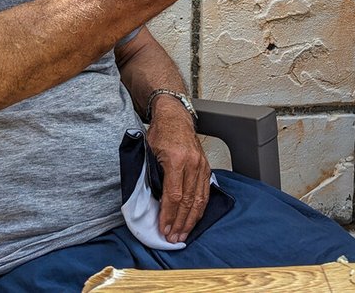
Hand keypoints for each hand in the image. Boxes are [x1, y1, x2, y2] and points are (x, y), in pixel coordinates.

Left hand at [146, 99, 210, 243]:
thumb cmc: (161, 133)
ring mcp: (201, 165)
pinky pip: (205, 192)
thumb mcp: (149, 152)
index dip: (169, 215)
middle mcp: (192, 163)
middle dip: (180, 222)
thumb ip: (152, 174)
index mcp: (176, 160)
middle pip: (188, 201)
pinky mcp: (206, 167)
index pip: (174, 195)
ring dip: (191, 219)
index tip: (163, 228)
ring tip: (184, 234)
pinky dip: (200, 208)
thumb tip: (151, 201)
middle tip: (173, 238)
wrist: (175, 117)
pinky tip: (194, 219)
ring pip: (200, 199)